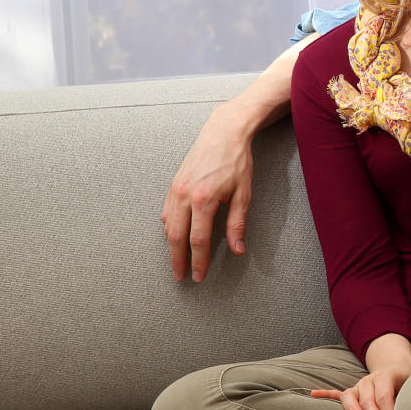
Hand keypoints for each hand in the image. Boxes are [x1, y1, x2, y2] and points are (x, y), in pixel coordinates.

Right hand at [162, 101, 254, 281]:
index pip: (198, 240)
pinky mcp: (173, 184)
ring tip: (177, 261)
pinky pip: (167, 212)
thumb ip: (237, 223)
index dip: (198, 261)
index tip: (199, 276)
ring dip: (171, 246)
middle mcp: (185, 196)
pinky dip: (169, 227)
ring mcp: (176, 190)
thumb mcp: (244, 194)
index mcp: (204, 200)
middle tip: (181, 277)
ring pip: (168, 226)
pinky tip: (174, 235)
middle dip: (178, 260)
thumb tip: (238, 250)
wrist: (223, 133)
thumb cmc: (237, 162)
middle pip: (177, 238)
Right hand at [312, 335, 410, 409]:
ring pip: (350, 398)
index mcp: (386, 376)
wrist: (399, 368)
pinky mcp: (352, 392)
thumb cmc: (409, 381)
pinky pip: (336, 394)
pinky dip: (325, 395)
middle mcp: (370, 380)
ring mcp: (359, 386)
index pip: (384, 398)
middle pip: (369, 401)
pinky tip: (313, 395)